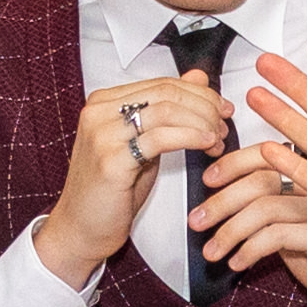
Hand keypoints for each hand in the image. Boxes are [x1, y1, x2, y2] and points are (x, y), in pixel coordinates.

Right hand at [36, 70, 227, 288]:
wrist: (82, 228)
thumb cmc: (113, 191)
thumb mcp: (144, 144)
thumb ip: (168, 113)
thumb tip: (198, 78)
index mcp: (104, 103)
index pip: (162, 84)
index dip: (199, 94)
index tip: (222, 108)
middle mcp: (99, 112)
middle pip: (166, 93)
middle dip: (204, 107)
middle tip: (224, 123)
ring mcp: (102, 134)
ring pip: (166, 111)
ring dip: (201, 123)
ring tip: (218, 139)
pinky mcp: (110, 159)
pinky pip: (159, 139)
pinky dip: (190, 137)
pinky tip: (206, 144)